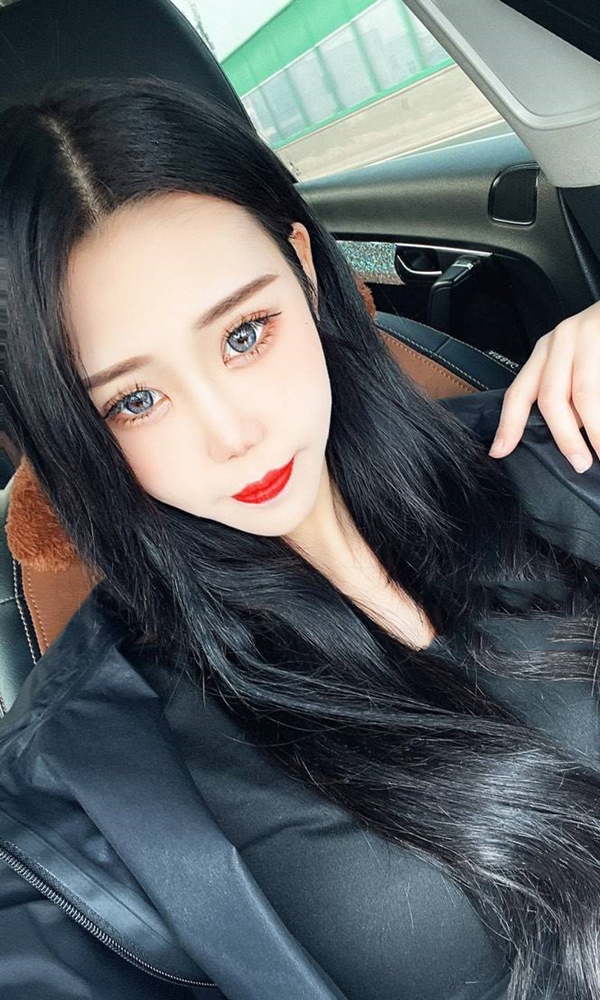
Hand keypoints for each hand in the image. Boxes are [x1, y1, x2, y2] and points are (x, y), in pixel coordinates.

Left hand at [488, 300, 599, 472]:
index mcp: (546, 350)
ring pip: (584, 394)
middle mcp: (561, 341)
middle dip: (565, 437)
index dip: (508, 425)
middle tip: (580, 463)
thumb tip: (567, 439)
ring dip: (595, 430)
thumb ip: (567, 395)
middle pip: (552, 397)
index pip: (519, 392)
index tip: (499, 451)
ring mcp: (587, 335)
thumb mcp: (577, 361)